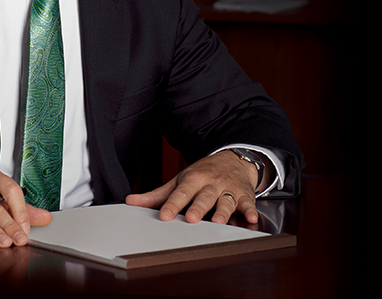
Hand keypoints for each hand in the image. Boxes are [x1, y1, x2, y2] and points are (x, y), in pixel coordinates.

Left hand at [125, 150, 259, 224]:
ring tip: (218, 222)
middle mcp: (210, 184)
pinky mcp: (245, 196)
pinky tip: (251, 219)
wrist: (233, 159)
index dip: (172, 205)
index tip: (164, 216)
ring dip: (223, 212)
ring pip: (225, 201)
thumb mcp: (179, 180)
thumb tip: (130, 201)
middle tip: (191, 219)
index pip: (180, 193)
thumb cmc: (202, 174)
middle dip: (198, 207)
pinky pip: (248, 204)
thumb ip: (157, 194)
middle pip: (203, 197)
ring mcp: (228, 189)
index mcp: (192, 179)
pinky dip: (250, 211)